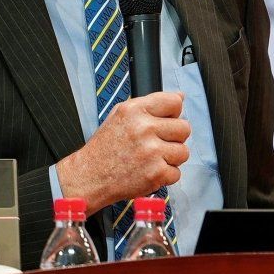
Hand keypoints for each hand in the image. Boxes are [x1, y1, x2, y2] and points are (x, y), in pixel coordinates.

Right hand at [56, 92, 190, 207]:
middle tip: (157, 144)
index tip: (165, 121)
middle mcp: (144, 128)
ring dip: (171, 158)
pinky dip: (165, 176)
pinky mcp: (156, 173)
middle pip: (184, 128)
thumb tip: (180, 97)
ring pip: (183, 152)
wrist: (89, 176)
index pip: (174, 102)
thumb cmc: (106, 147)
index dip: (173, 114)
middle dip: (174, 138)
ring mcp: (151, 152)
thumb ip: (151, 104)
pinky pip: (176, 173)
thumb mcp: (120, 115)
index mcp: (135, 110)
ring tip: (152, 159)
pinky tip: (149, 171)